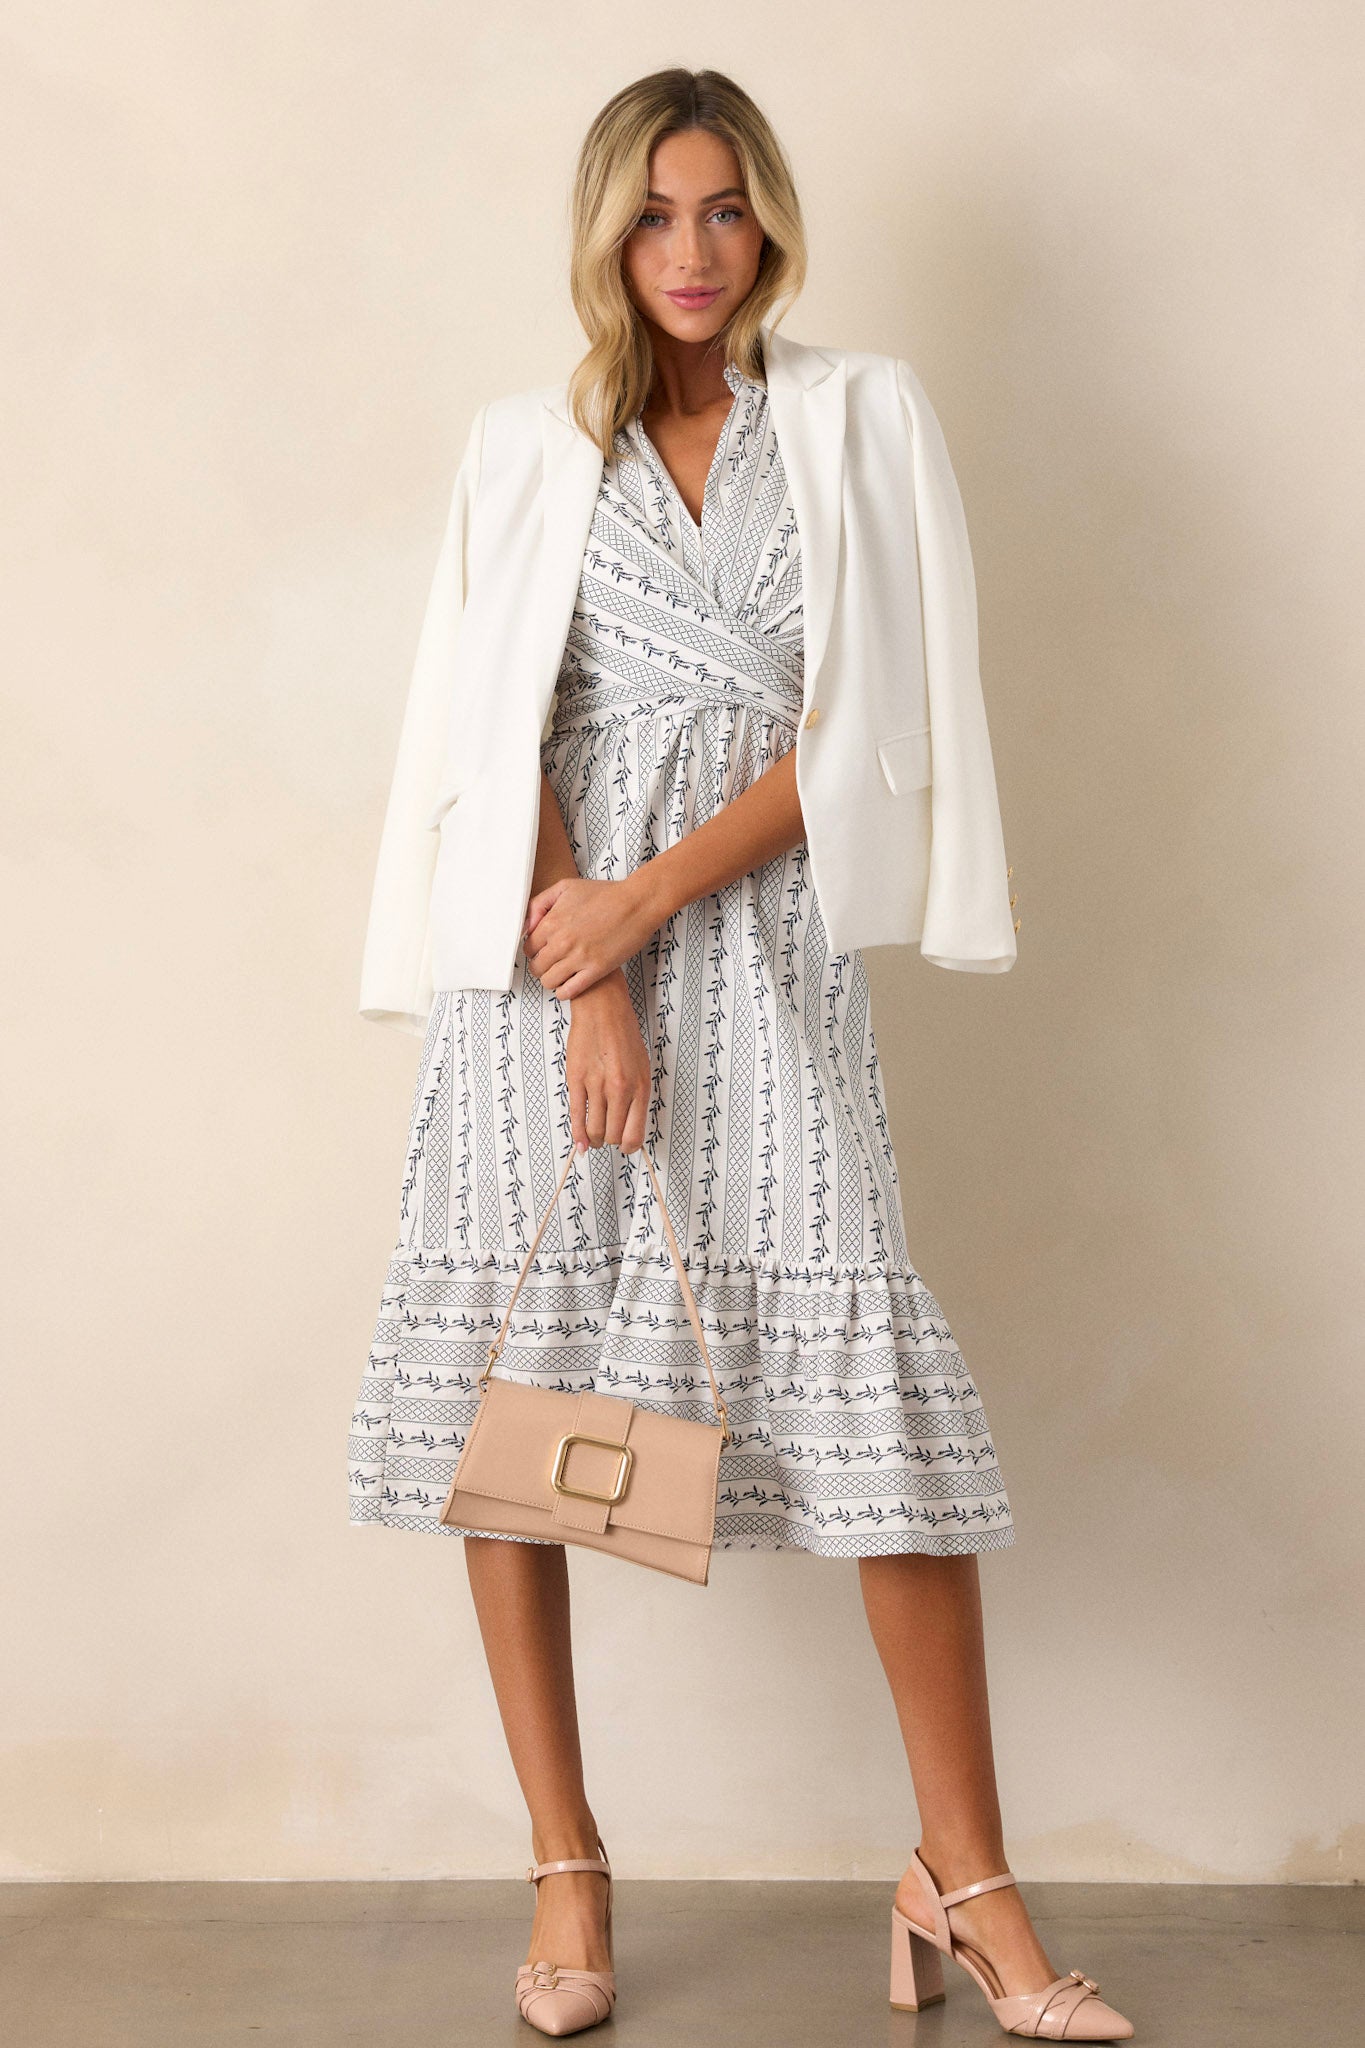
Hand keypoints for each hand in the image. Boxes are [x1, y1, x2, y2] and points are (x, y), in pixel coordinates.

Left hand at [523, 871, 660, 999]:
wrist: (637, 903)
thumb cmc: (604, 894)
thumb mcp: (565, 887)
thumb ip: (539, 903)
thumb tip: (527, 926)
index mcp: (551, 922)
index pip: (528, 948)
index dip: (534, 951)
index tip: (543, 950)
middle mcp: (561, 942)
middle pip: (537, 967)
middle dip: (542, 966)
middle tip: (552, 963)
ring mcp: (578, 958)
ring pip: (549, 982)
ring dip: (552, 980)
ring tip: (562, 973)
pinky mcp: (596, 970)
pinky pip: (568, 991)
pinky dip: (564, 992)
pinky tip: (570, 984)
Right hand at [564, 971, 652, 1152]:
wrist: (603, 1010)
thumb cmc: (624, 1036)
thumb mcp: (642, 1067)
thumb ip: (637, 1097)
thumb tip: (630, 1126)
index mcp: (641, 1088)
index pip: (635, 1134)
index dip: (629, 1147)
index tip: (626, 1147)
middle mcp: (620, 1089)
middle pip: (613, 1135)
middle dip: (610, 1140)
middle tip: (608, 1137)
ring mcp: (597, 1085)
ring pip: (595, 1129)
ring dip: (595, 1139)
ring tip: (595, 1137)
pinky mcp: (576, 1079)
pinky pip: (577, 1114)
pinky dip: (578, 1133)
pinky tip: (580, 1142)